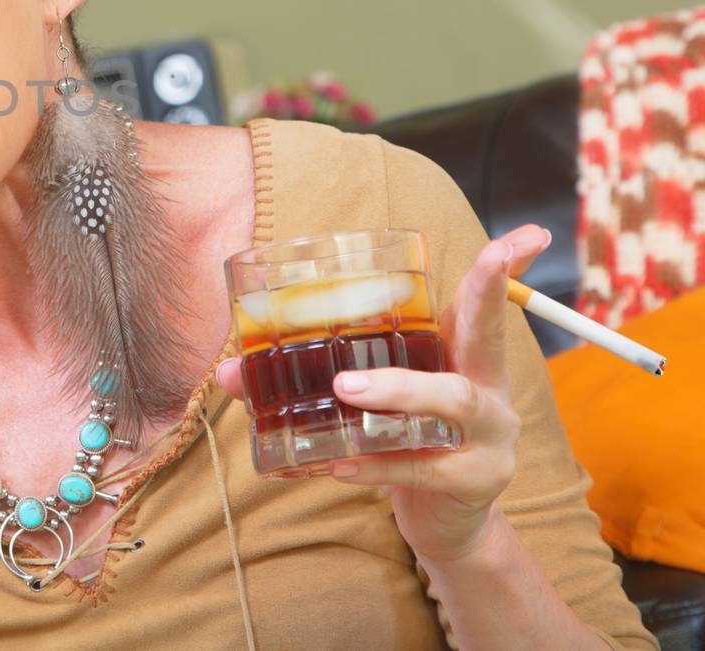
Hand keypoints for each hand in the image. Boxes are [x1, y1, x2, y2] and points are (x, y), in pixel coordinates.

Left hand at [217, 223, 552, 564]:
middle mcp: (487, 389)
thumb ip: (304, 378)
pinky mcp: (474, 481)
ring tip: (346, 389)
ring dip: (398, 390)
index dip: (506, 269)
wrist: (443, 524)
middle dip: (486, 295)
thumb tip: (228, 370)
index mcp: (461, 358)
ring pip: (453, 401)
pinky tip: (338, 465)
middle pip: (489, 336)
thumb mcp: (370, 403)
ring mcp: (489, 437)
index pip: (484, 305)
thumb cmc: (402, 442)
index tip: (530, 235)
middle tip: (484, 257)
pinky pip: (423, 468)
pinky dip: (376, 465)